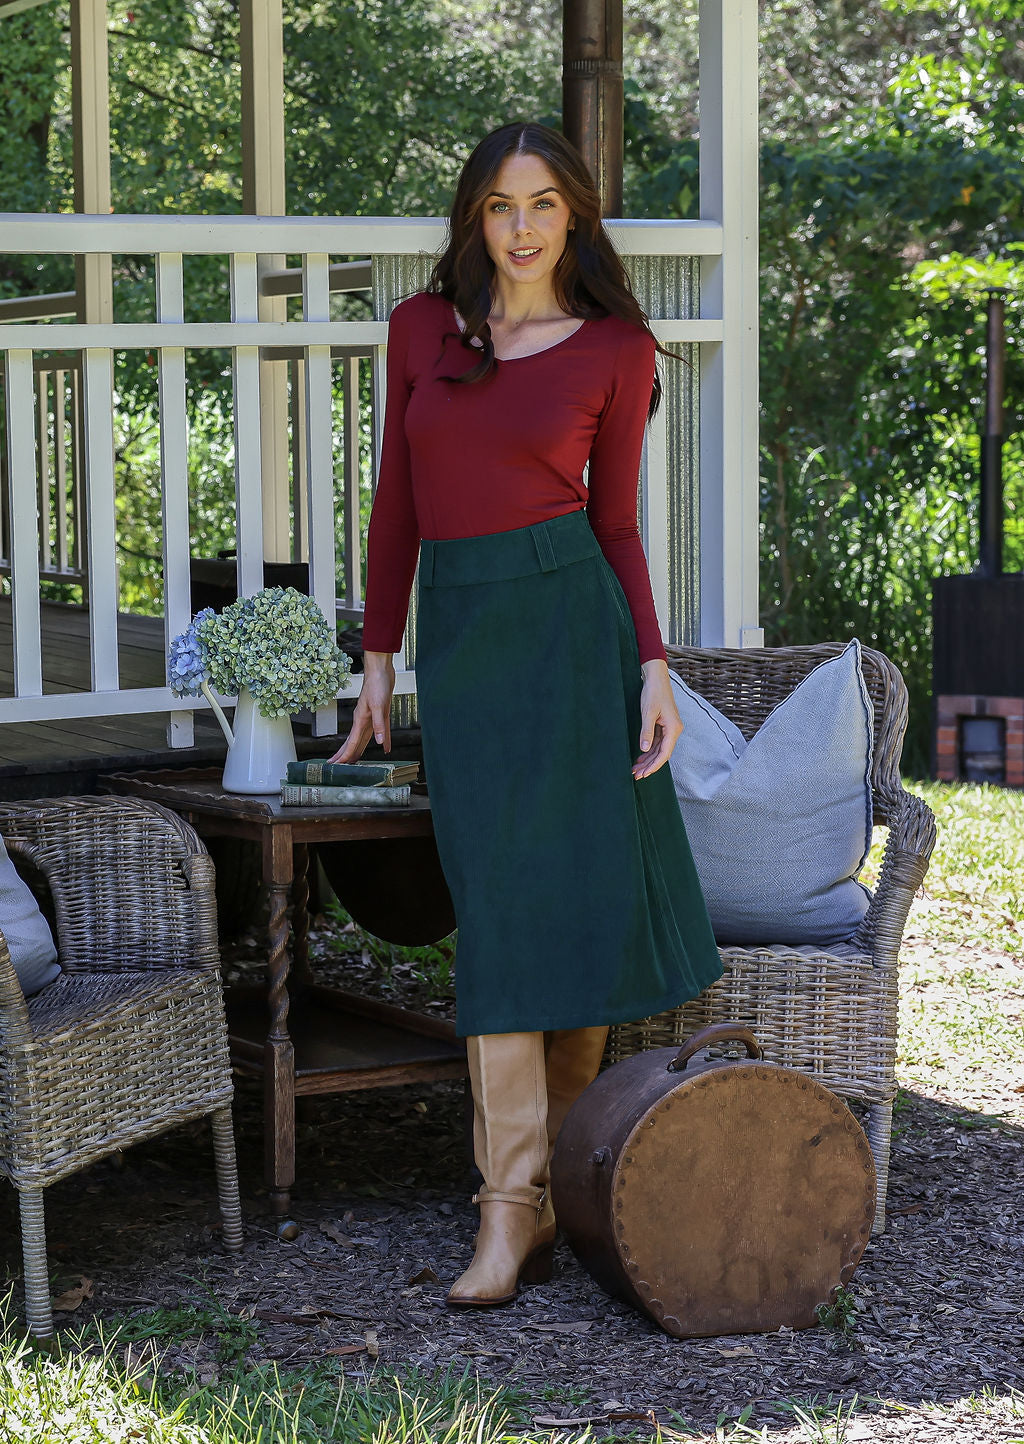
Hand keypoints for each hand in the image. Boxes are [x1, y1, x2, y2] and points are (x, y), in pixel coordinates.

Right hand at [329, 653, 395, 760]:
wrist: (381, 670)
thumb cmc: (377, 684)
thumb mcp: (379, 705)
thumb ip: (379, 724)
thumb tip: (379, 742)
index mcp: (360, 719)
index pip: (352, 741)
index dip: (345, 755)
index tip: (337, 766)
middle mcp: (363, 720)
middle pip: (353, 742)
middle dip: (345, 754)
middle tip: (337, 767)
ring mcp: (371, 717)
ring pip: (364, 738)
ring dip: (359, 750)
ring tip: (355, 761)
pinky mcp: (380, 714)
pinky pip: (380, 731)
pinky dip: (383, 740)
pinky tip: (385, 747)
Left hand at [632, 658, 683, 779]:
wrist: (656, 678)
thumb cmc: (654, 693)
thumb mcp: (648, 712)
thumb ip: (647, 731)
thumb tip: (644, 749)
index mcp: (673, 728)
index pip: (665, 753)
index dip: (654, 765)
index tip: (644, 773)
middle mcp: (673, 730)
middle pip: (662, 753)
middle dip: (649, 765)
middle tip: (636, 775)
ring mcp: (668, 728)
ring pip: (658, 749)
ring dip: (648, 759)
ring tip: (636, 769)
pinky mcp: (663, 726)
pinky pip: (656, 742)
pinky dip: (648, 750)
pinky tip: (640, 757)